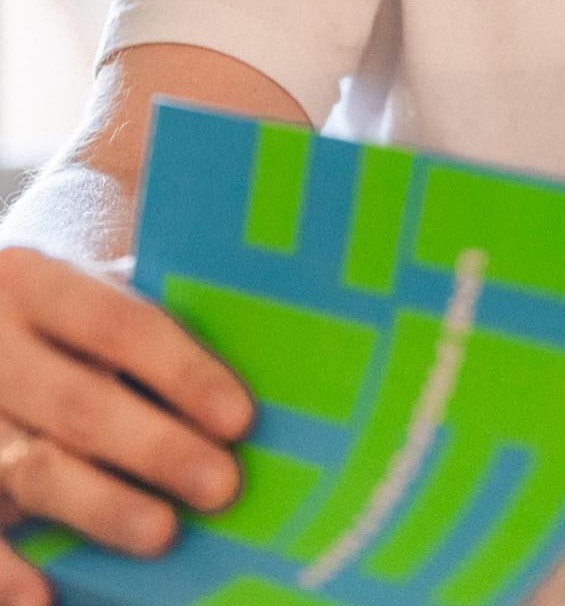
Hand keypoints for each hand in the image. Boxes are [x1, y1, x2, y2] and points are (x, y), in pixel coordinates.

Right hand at [0, 245, 253, 601]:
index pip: (119, 325)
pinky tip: (44, 598)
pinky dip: (7, 571)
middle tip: (222, 485)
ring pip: (33, 468)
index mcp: (35, 282)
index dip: (182, 372)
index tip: (239, 418)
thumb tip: (249, 388)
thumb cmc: (58, 319)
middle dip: (155, 448)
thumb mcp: (83, 295)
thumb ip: (141, 329)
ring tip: (162, 533)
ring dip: (100, 506)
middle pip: (79, 403)